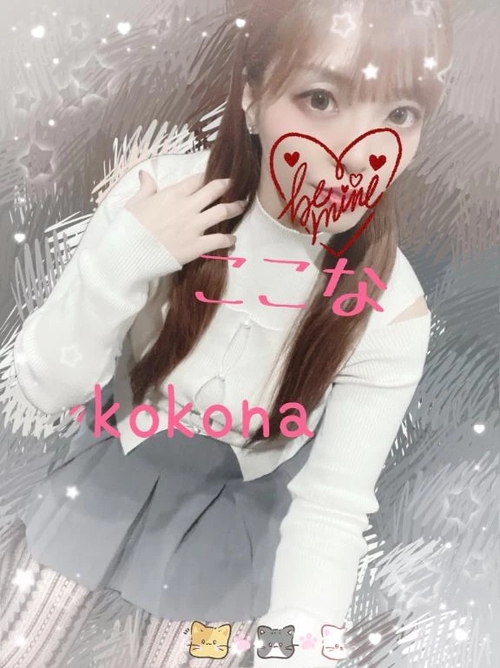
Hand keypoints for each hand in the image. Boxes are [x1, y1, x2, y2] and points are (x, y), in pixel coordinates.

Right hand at [124, 170, 245, 265]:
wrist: (129, 253)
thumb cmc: (129, 228)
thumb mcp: (134, 203)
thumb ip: (145, 188)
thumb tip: (145, 174)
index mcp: (172, 194)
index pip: (196, 180)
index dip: (206, 178)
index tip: (211, 178)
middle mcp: (187, 207)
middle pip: (214, 190)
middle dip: (227, 186)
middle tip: (234, 186)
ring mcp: (194, 226)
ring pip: (222, 212)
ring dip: (234, 208)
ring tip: (241, 207)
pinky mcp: (197, 246)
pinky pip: (219, 240)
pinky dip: (228, 239)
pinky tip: (233, 239)